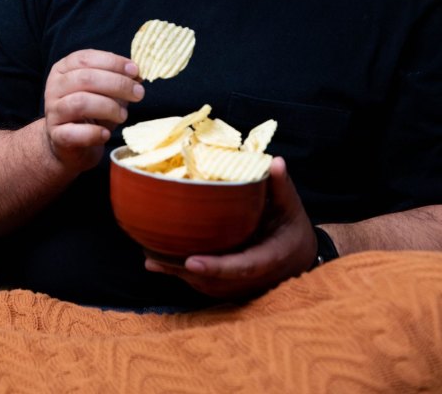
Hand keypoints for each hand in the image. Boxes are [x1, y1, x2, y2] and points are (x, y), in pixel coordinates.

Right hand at [44, 49, 143, 174]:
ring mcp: (53, 111)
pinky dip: (94, 133)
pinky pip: (74, 133)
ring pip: (81, 103)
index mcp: (64, 69)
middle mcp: (54, 87)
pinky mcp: (56, 135)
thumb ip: (119, 79)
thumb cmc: (91, 111)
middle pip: (85, 78)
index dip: (113, 62)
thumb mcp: (105, 90)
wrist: (70, 143)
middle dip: (117, 84)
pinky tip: (106, 134)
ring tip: (123, 115)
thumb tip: (138, 74)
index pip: (86, 58)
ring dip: (109, 107)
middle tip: (138, 93)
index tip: (135, 70)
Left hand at [145, 157, 317, 299]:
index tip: (191, 262)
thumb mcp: (291, 207)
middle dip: (184, 272)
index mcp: (269, 258)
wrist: (300, 258)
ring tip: (150, 258)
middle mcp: (253, 279)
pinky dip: (182, 276)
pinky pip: (204, 285)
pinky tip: (158, 263)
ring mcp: (241, 287)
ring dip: (178, 275)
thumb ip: (281, 186)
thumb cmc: (293, 229)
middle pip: (215, 281)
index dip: (216, 267)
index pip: (242, 267)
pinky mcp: (231, 286)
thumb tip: (275, 161)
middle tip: (154, 257)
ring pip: (206, 286)